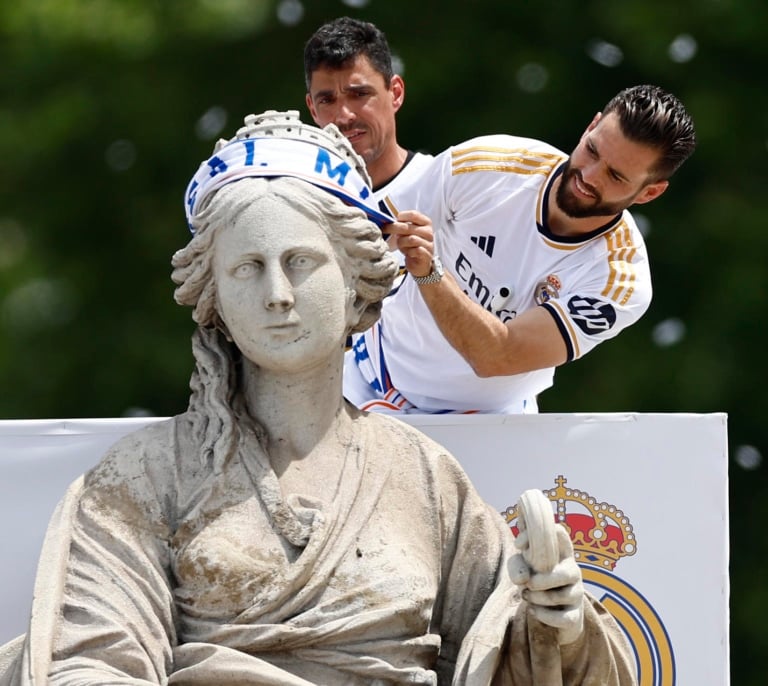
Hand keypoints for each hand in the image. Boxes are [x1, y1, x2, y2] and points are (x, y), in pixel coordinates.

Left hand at [385, 210, 434, 278]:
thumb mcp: (407, 232)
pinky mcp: (426, 255)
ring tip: (401, 245)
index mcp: (425, 223)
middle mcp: (428, 232)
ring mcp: (429, 244)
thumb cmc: (411, 245)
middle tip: (385, 230)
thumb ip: (401, 225)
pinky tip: (407, 253)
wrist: (419, 263)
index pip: (413, 214)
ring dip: (402, 242)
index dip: (401, 217)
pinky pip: (415, 250)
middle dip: (394, 229)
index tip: (393, 220)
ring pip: (411, 239)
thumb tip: (387, 221)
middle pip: (408, 227)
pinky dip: (408, 251)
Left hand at [509, 525, 584, 644]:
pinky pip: (563, 618)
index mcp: (561, 554)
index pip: (560, 535)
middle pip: (566, 573)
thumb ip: (518, 565)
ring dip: (537, 598)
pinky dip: (544, 615)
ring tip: (526, 596)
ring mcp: (577, 594)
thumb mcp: (522, 568)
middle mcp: (573, 571)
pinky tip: (533, 610)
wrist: (550, 613)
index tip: (521, 544)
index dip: (542, 535)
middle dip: (540, 581)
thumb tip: (523, 578)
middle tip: (526, 584)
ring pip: (559, 596)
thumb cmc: (535, 581)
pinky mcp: (576, 616)